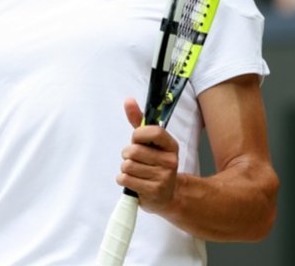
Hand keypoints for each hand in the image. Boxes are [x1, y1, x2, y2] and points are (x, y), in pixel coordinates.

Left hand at [116, 98, 179, 213]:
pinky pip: (125, 179)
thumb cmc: (154, 163)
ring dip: (125, 168)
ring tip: (135, 171)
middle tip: (134, 159)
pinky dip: (123, 179)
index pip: (153, 131)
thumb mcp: (149, 142)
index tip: (137, 140)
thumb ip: (138, 120)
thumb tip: (128, 100)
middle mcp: (170, 161)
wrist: (167, 194)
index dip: (138, 135)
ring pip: (127, 166)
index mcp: (171, 146)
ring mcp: (163, 178)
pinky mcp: (153, 192)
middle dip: (127, 155)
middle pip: (134, 151)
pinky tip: (133, 181)